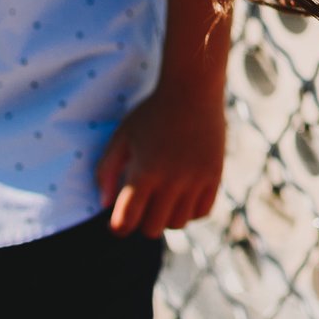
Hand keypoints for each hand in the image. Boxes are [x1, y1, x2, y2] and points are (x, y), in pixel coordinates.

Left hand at [97, 85, 225, 235]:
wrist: (193, 90)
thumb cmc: (152, 112)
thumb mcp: (122, 136)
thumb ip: (107, 171)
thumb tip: (104, 204)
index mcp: (144, 172)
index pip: (126, 221)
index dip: (118, 226)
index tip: (118, 221)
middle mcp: (172, 181)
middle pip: (152, 229)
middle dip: (141, 221)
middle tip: (141, 205)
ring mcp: (196, 180)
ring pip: (178, 224)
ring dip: (166, 217)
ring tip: (162, 199)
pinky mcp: (214, 176)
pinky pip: (201, 212)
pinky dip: (189, 211)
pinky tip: (182, 195)